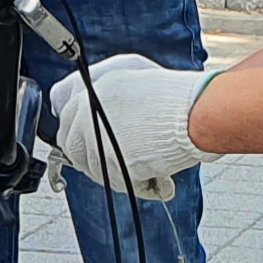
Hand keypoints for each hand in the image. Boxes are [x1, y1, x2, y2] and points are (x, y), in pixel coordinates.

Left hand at [45, 56, 219, 200]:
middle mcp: (89, 111)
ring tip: (147, 163)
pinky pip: (116, 182)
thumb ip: (107, 93)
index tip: (87, 141)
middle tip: (117, 160)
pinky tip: (158, 175)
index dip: (77, 131)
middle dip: (90, 157)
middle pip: (70, 145)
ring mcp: (98, 136)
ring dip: (117, 172)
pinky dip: (138, 185)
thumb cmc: (177, 96)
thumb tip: (90, 112)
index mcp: (95, 88)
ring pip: (93, 168)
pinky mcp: (112, 160)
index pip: (65, 114)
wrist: (197, 112)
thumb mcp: (135, 77)